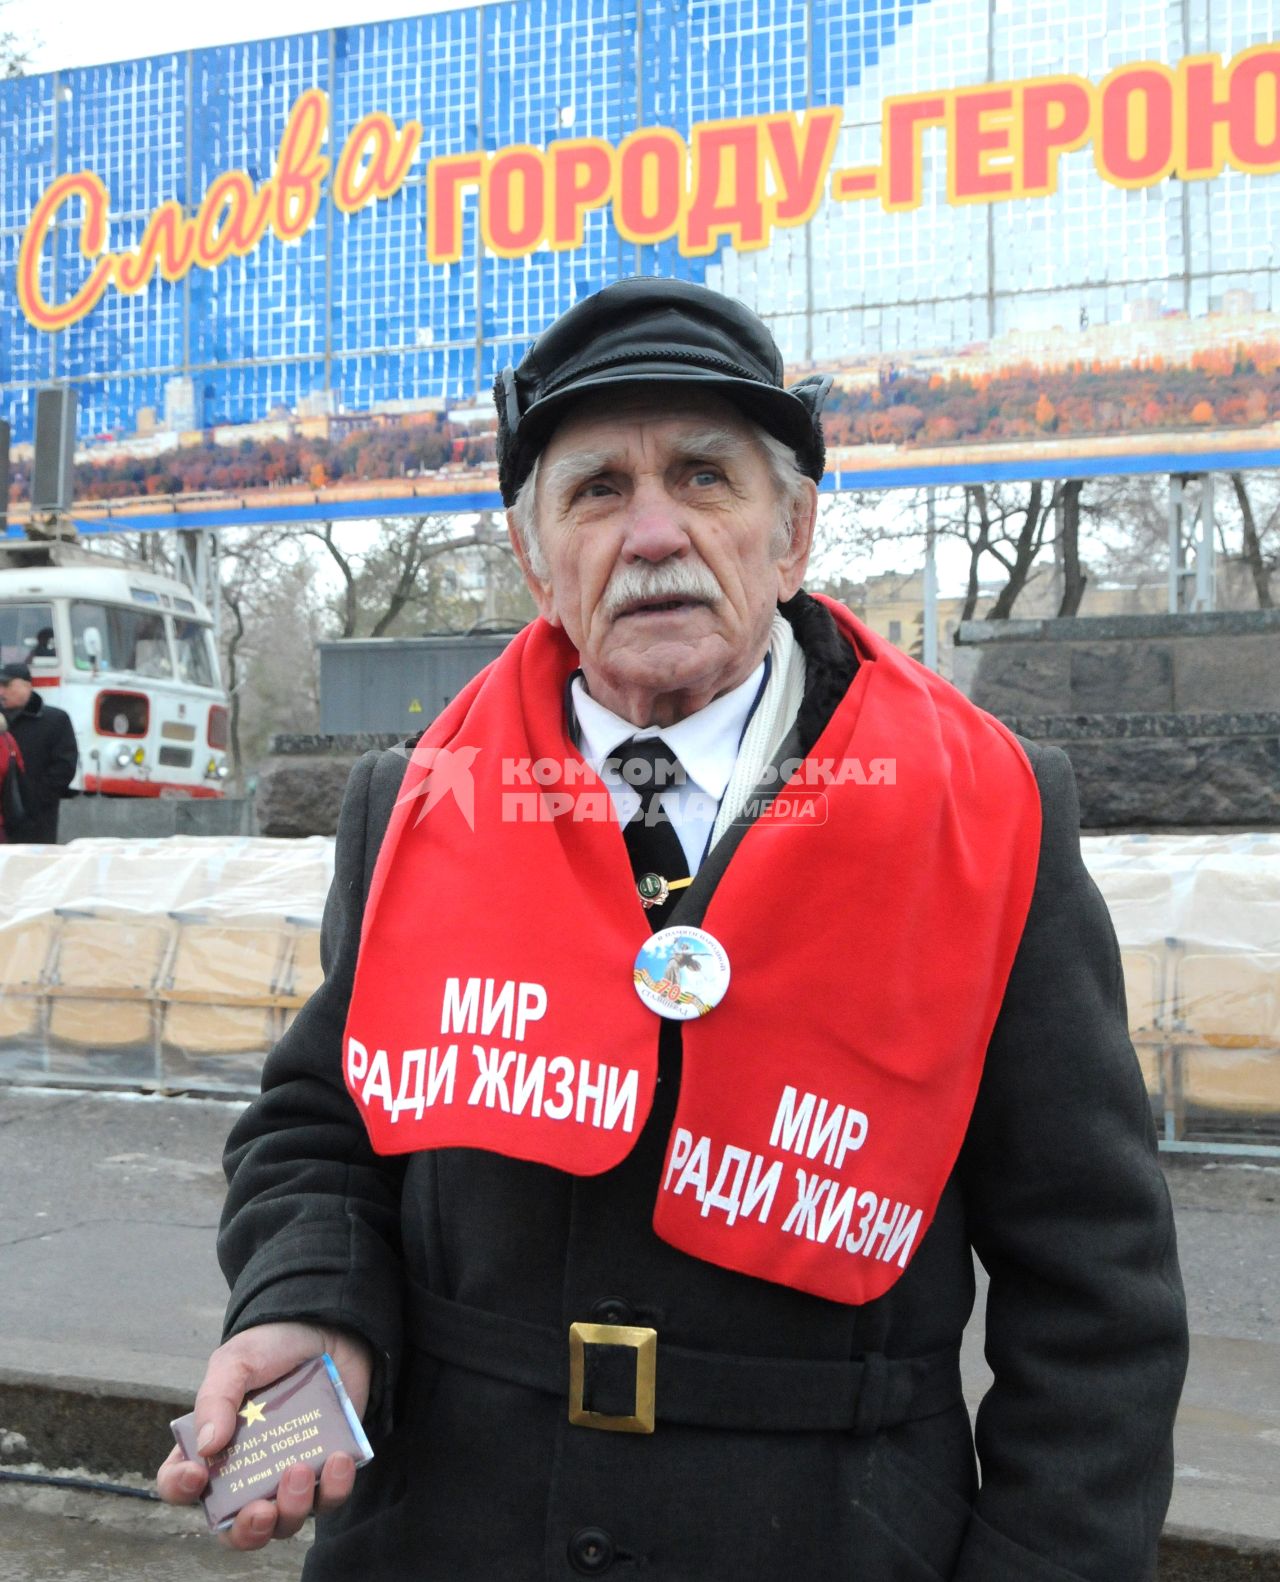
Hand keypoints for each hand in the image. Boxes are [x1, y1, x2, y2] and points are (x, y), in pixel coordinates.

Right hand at [157, 1321, 372, 1548]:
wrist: (328, 1327)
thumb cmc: (273, 1346)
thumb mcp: (236, 1361)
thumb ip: (216, 1398)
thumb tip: (205, 1446)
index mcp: (211, 1447)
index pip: (180, 1484)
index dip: (180, 1489)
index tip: (198, 1475)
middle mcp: (247, 1472)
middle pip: (237, 1528)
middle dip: (248, 1530)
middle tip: (261, 1510)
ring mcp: (287, 1474)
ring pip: (285, 1521)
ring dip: (293, 1509)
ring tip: (300, 1470)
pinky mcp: (326, 1469)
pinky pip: (329, 1498)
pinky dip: (335, 1488)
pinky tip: (338, 1460)